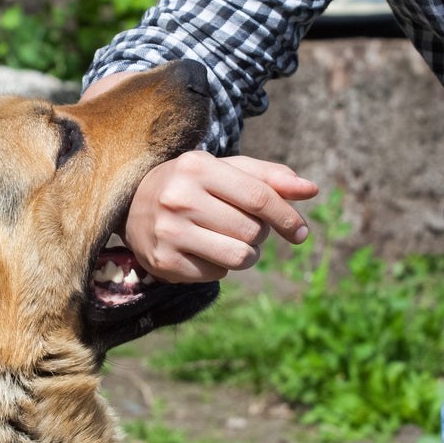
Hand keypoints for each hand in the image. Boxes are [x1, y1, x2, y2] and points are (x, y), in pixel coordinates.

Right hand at [81, 68, 317, 281]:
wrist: (132, 205)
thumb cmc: (192, 185)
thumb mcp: (226, 171)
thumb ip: (269, 177)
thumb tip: (311, 189)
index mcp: (198, 167)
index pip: (258, 196)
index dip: (286, 216)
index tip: (301, 232)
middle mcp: (179, 198)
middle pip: (251, 231)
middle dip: (260, 234)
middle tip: (247, 228)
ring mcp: (168, 232)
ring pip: (238, 257)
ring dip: (247, 255)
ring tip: (233, 243)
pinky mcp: (164, 262)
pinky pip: (216, 275)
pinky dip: (221, 268)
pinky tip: (204, 252)